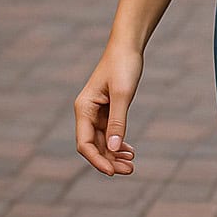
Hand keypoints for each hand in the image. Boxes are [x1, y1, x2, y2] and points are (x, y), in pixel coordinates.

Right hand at [74, 45, 142, 176]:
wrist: (128, 45)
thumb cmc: (124, 65)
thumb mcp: (123, 93)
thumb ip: (118, 121)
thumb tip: (114, 149)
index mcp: (84, 108)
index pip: (85, 143)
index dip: (98, 160)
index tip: (113, 172)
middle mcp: (87, 112)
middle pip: (94, 145)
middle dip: (109, 160)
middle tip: (129, 170)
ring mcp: (97, 111)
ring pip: (103, 141)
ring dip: (115, 153)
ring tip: (131, 164)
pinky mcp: (107, 108)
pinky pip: (110, 132)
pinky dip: (118, 142)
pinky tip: (129, 150)